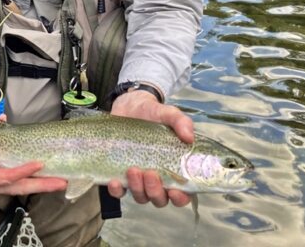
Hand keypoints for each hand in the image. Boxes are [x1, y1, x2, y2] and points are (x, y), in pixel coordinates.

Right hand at [0, 137, 66, 196]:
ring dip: (40, 181)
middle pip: (19, 186)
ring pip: (21, 182)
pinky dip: (30, 169)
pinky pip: (16, 170)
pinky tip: (43, 164)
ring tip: (60, 178)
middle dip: (41, 185)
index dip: (19, 173)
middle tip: (62, 182)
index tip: (36, 164)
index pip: (3, 178)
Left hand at [107, 90, 193, 207]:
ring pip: (141, 197)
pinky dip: (117, 191)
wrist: (129, 106)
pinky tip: (115, 182)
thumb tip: (189, 137)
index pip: (182, 193)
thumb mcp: (169, 114)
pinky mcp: (120, 175)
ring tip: (132, 170)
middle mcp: (158, 179)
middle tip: (150, 173)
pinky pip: (119, 192)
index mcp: (174, 169)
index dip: (180, 197)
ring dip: (137, 189)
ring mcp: (138, 179)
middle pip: (159, 199)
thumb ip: (181, 122)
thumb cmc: (153, 114)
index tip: (174, 190)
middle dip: (155, 191)